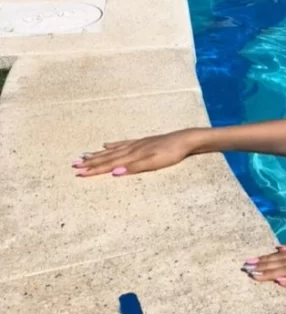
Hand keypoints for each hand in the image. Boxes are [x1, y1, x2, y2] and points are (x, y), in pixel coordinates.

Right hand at [72, 129, 198, 176]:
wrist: (185, 140)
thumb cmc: (171, 154)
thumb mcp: (155, 163)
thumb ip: (135, 168)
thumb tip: (114, 173)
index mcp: (133, 155)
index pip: (109, 164)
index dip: (93, 170)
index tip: (78, 173)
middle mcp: (131, 149)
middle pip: (107, 157)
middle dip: (90, 162)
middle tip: (73, 165)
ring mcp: (136, 144)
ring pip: (112, 150)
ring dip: (97, 154)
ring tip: (83, 155)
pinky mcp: (143, 142)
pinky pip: (123, 144)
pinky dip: (113, 145)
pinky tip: (106, 144)